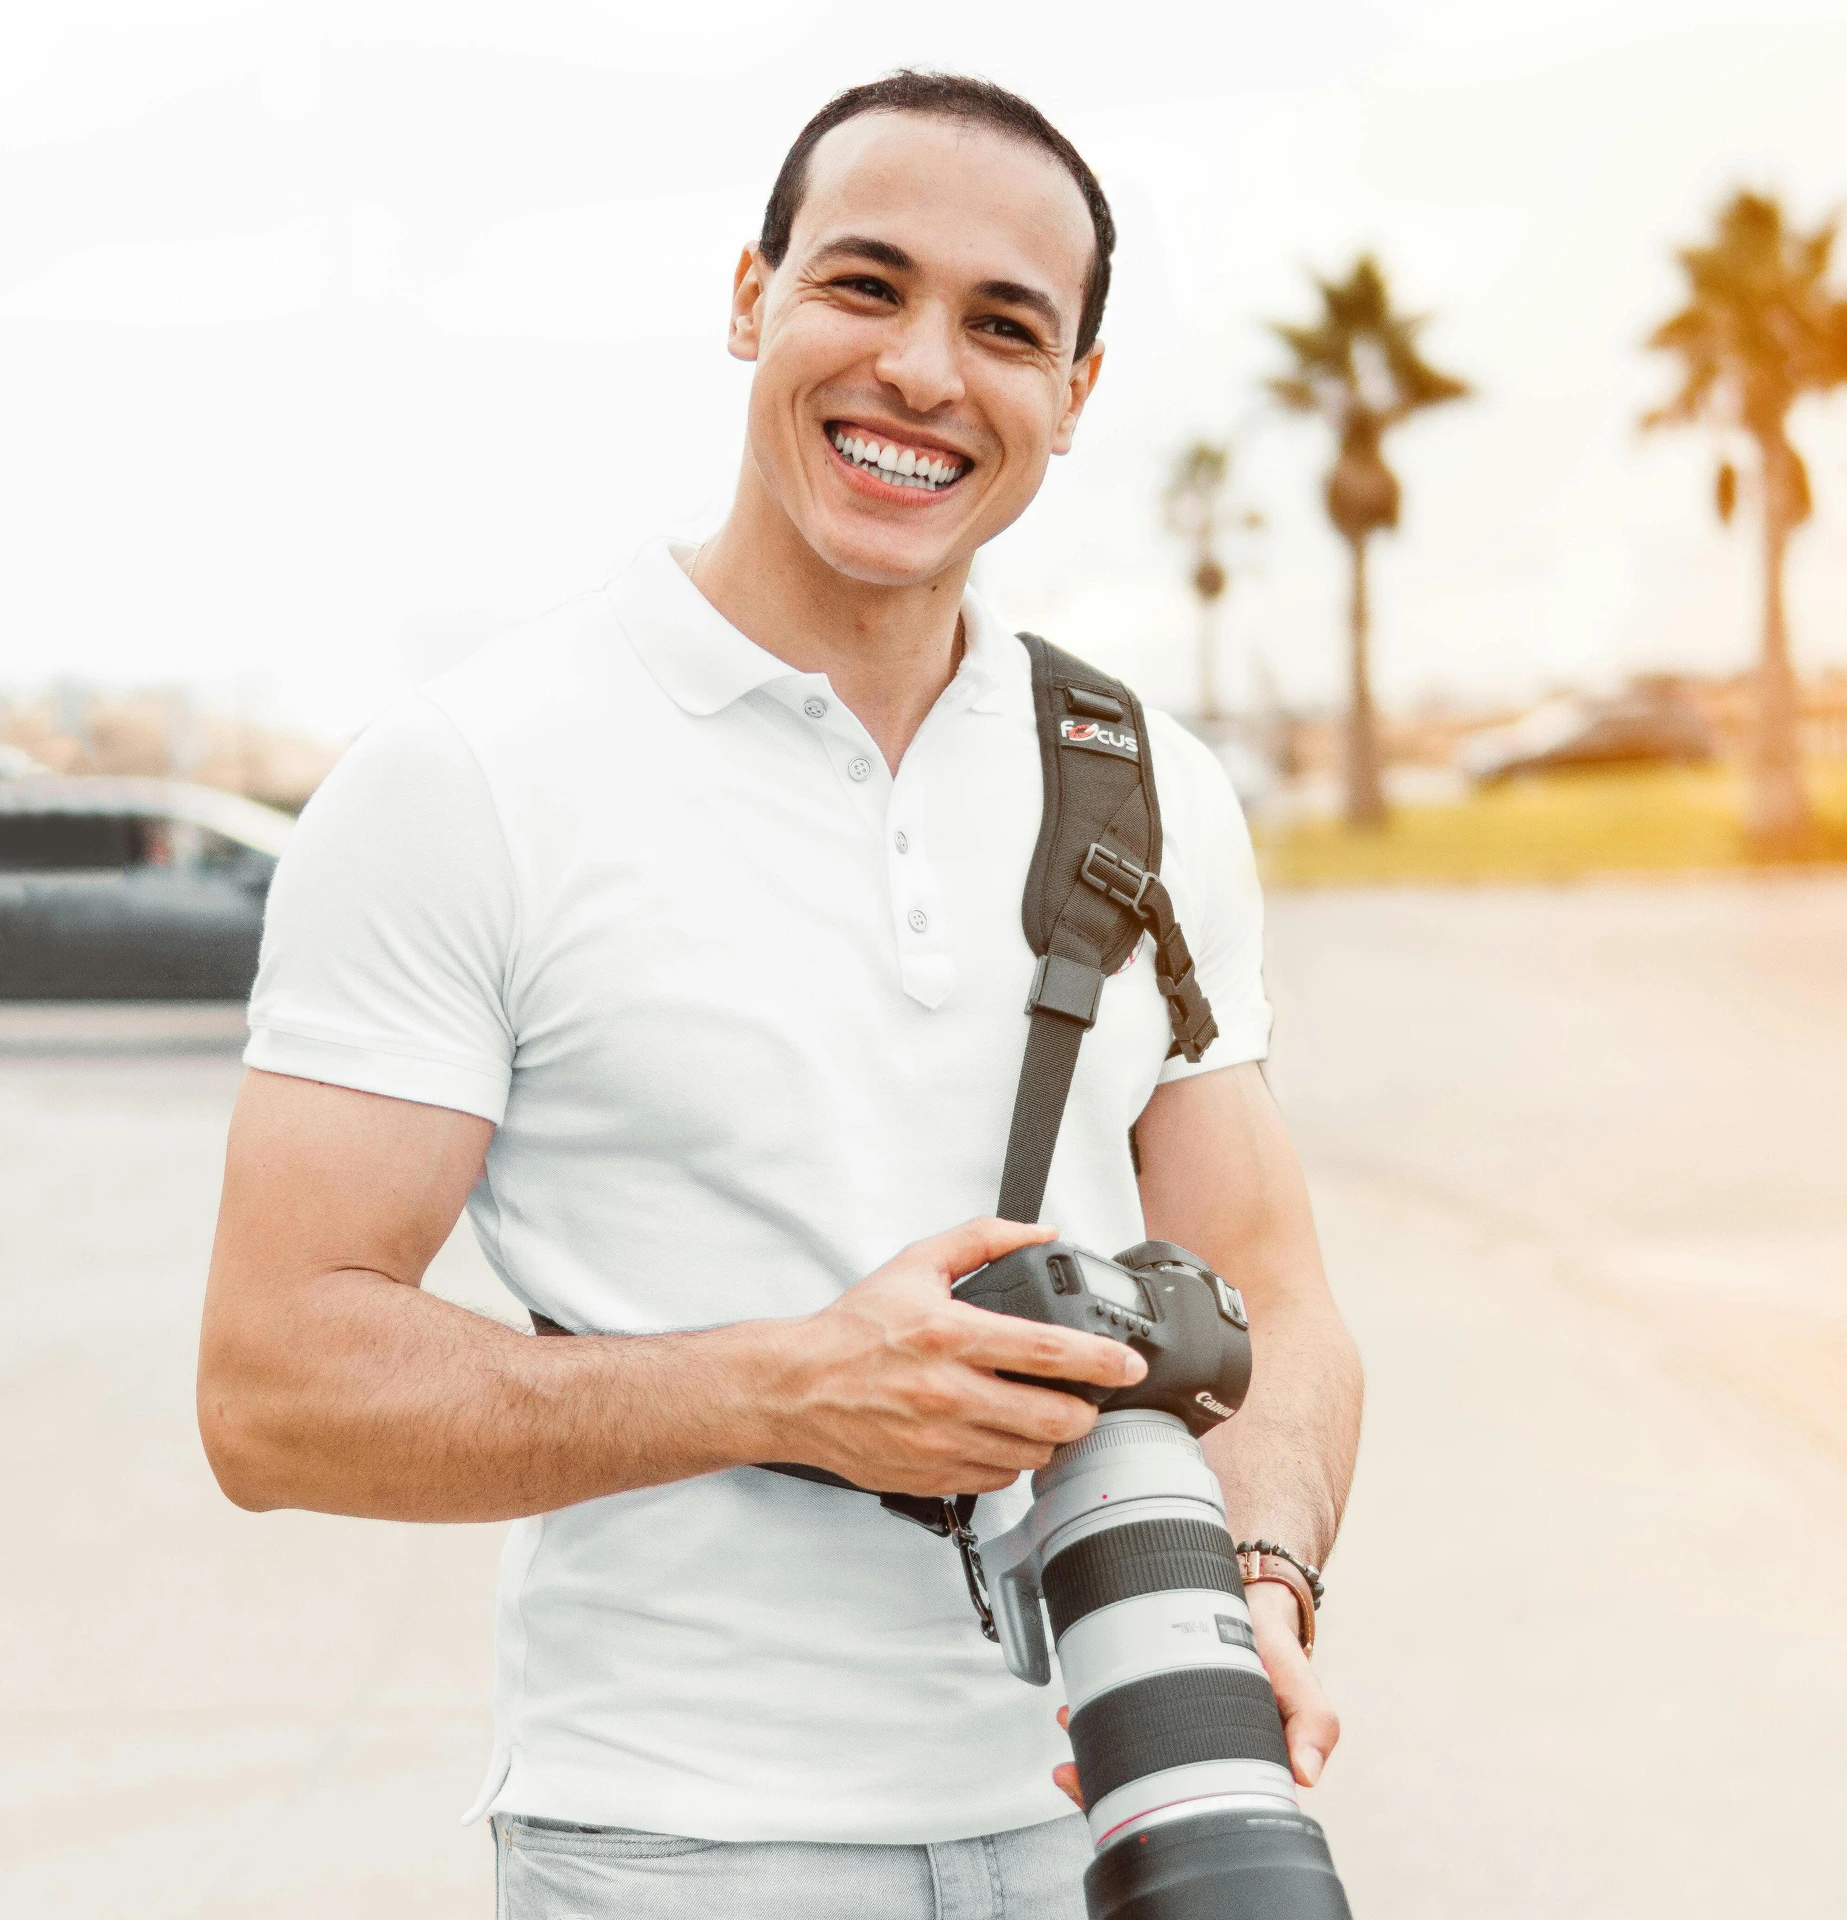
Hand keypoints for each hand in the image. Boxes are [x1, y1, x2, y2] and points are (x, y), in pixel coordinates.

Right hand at [769, 1218, 1146, 1495]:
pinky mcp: (930, 1476)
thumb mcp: (917, 1265)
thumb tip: (1040, 1231)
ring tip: (1041, 1415)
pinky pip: (998, 1479)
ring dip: (1049, 1437)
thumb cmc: (853, 1331)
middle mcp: (949, 1393)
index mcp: (950, 1335)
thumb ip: (983, 1240)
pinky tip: (1000, 1435)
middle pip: (1052, 1417)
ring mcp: (940, 1441)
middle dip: (1086, 1411)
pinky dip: (1011, 1460)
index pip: (1046, 1349)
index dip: (1100, 1358)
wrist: (795, 1388)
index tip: (1130, 1363)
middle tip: (1088, 1398)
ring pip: (1031, 1454)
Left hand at [1049, 1583, 1338, 1808]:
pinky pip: (1118, 1722)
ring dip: (1090, 1752)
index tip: (1121, 1797)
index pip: (1193, 1808)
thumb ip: (1313, 1721)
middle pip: (1147, 1792)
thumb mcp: (1300, 1681)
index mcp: (1238, 1771)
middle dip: (1104, 1786)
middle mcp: (1200, 1759)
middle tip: (1074, 1771)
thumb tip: (1306, 1773)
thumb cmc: (1274, 1651)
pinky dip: (1092, 1719)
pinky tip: (1075, 1708)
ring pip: (1125, 1762)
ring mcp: (1171, 1732)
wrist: (1250, 1602)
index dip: (1154, 1811)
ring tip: (1070, 1727)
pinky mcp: (1151, 1700)